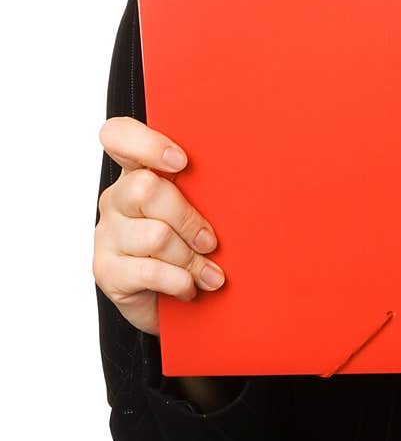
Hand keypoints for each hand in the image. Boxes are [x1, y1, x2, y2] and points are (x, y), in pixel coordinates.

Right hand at [93, 116, 224, 334]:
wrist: (176, 305)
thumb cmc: (194, 246)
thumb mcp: (204, 208)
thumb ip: (208, 186)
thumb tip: (254, 170)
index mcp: (138, 171)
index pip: (118, 135)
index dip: (146, 143)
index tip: (182, 162)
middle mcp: (117, 198)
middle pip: (145, 188)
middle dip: (188, 219)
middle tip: (210, 241)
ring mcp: (107, 234)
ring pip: (154, 235)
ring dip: (190, 258)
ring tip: (207, 273)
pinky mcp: (106, 270)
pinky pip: (148, 271)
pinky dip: (179, 281)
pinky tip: (188, 287)